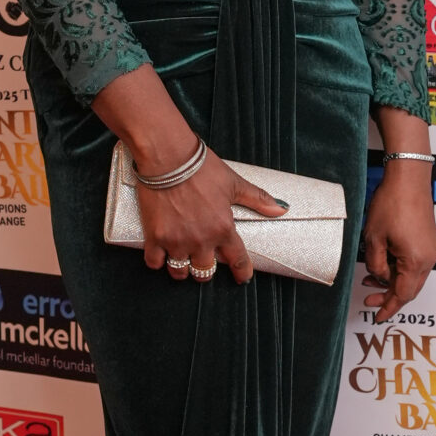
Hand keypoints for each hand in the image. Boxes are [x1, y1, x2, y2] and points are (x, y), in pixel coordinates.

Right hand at [137, 152, 286, 284]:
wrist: (168, 157)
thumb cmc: (201, 168)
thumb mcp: (234, 183)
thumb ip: (257, 199)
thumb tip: (281, 209)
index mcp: (223, 229)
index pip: (237, 260)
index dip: (241, 272)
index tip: (242, 278)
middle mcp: (201, 240)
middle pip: (205, 272)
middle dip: (206, 270)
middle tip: (204, 261)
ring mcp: (177, 241)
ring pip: (180, 272)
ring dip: (182, 270)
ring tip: (182, 260)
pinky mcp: (155, 236)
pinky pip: (154, 262)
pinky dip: (157, 261)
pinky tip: (160, 255)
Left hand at [360, 158, 435, 321]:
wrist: (409, 179)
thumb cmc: (392, 204)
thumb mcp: (374, 239)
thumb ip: (376, 264)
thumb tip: (379, 276)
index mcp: (416, 261)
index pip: (403, 294)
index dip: (389, 307)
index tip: (379, 316)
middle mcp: (428, 258)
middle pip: (410, 289)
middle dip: (389, 297)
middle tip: (370, 300)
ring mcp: (431, 249)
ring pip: (413, 277)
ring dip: (393, 281)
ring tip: (370, 278)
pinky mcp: (429, 241)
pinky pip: (416, 264)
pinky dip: (400, 270)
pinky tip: (384, 264)